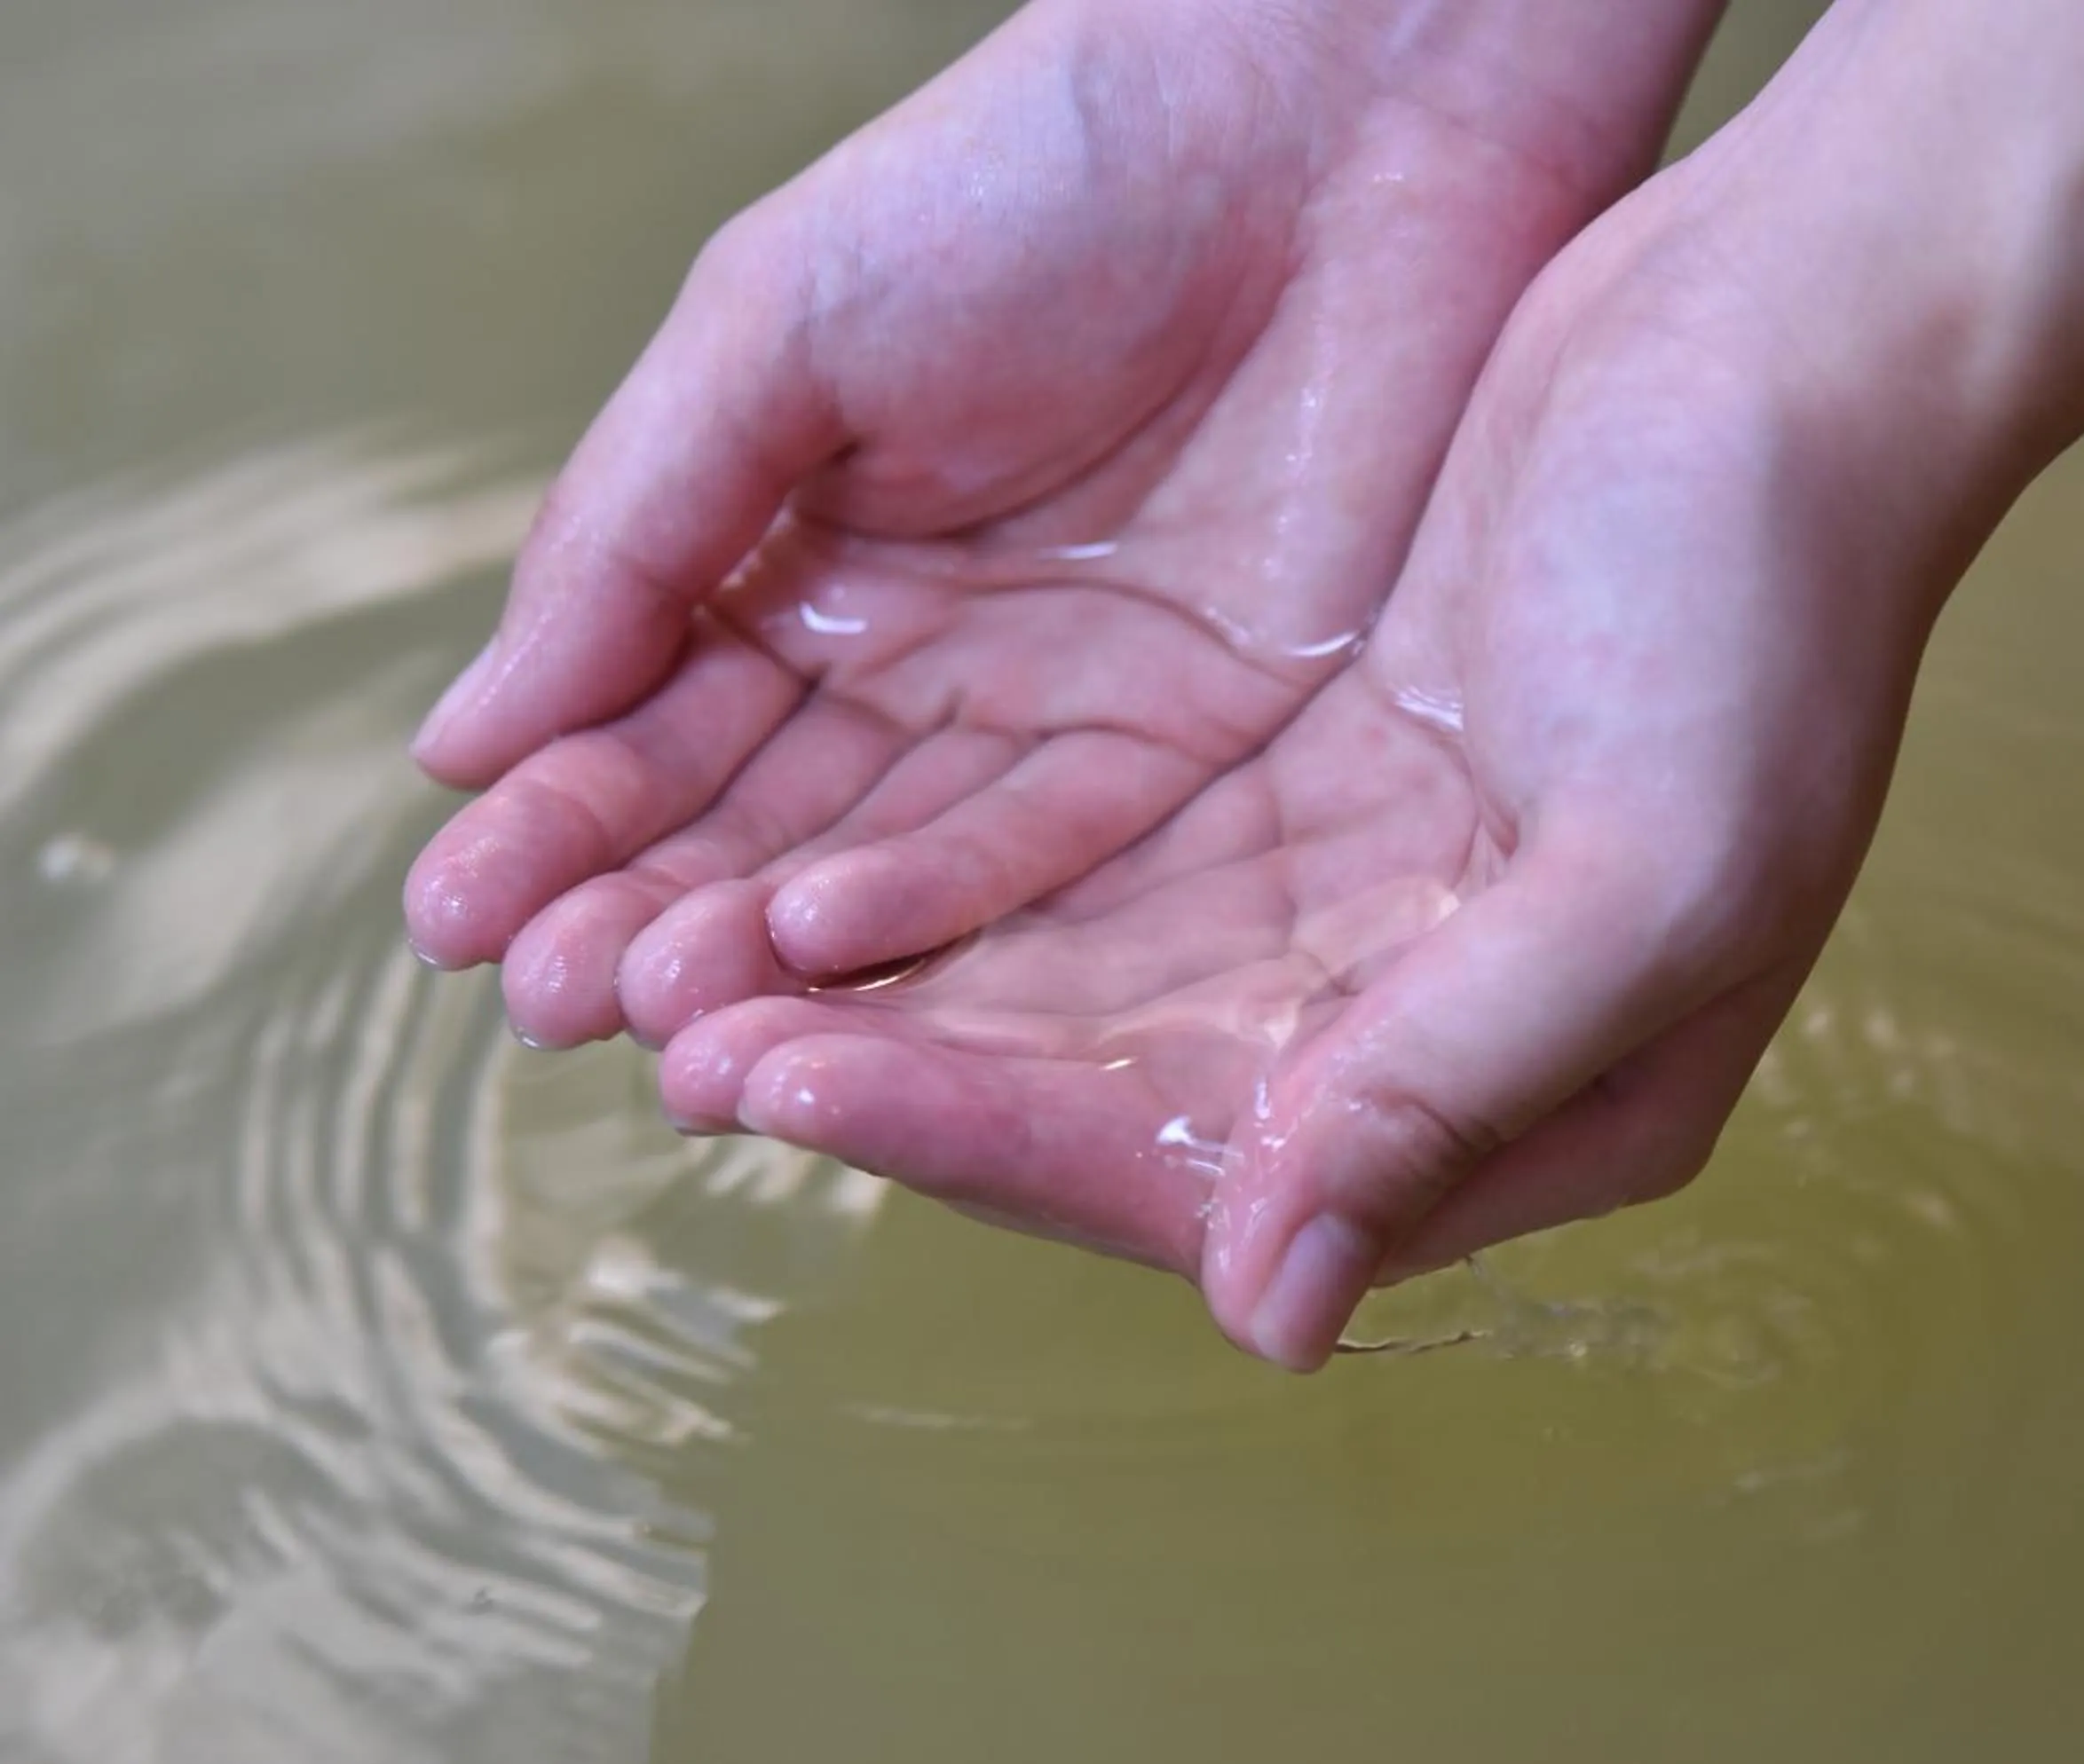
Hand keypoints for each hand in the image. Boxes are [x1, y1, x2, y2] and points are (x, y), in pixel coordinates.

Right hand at [403, 0, 1721, 1046]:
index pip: (651, 725)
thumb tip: (465, 746)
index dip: (558, 826)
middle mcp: (917, 660)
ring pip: (888, 876)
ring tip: (656, 1025)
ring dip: (770, 959)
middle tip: (543, 1006)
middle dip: (645, 921)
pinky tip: (820, 965)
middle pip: (759, 831)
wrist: (1330, 123)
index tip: (457, 919)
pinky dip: (937, 922)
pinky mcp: (1198, 745)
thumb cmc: (1037, 176)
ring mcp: (1055, 712)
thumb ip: (633, 531)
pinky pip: (1051, 861)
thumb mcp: (783, 326)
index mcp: (796, 555)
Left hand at [648, 148, 2035, 1368]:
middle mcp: (1434, 1029)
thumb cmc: (1770, 593)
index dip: (994, 1140)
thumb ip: (1465, 1078)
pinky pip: (1104, 864)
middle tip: (683, 1041)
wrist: (1796, 341)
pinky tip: (815, 864)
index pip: (1219, 1173)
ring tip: (697, 969)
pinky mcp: (1313, 784)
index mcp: (1548, 1103)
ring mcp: (1367, 907)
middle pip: (1125, 1099)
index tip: (792, 1084)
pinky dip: (966, 875)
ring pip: (1085, 988)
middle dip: (905, 1076)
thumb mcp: (1654, 861)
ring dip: (901, 986)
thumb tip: (1267, 1309)